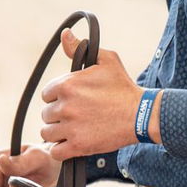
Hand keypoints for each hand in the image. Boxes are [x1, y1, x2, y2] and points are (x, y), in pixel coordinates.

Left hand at [38, 29, 148, 159]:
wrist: (140, 114)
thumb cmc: (123, 86)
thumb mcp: (105, 60)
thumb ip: (79, 48)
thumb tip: (65, 34)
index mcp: (67, 85)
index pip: (46, 94)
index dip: (57, 97)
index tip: (70, 100)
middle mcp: (65, 106)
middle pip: (46, 114)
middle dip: (58, 115)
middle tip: (75, 116)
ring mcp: (70, 128)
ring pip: (47, 133)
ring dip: (57, 133)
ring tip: (73, 129)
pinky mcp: (77, 146)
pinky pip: (55, 151)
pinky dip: (61, 149)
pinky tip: (72, 143)